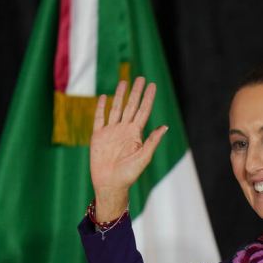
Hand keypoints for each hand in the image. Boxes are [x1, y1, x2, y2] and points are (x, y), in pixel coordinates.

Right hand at [90, 77, 168, 220]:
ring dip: (120, 95)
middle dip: (136, 92)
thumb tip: (165, 127)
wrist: (110, 184)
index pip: (143, 111)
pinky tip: (105, 97)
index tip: (153, 85)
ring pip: (116, 109)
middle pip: (131, 106)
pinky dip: (101, 107)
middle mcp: (124, 130)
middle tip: (141, 78)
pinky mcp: (98, 136)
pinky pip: (99, 118)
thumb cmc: (129, 174)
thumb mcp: (143, 158)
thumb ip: (152, 142)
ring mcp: (111, 132)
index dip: (148, 98)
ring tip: (124, 82)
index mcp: (136, 134)